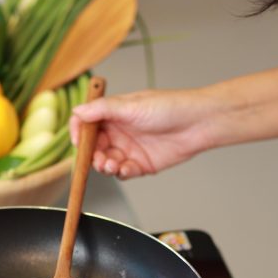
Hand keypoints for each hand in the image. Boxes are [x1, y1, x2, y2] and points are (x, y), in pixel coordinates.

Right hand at [69, 88, 217, 178]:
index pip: (87, 124)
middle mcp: (119, 132)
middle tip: (98, 159)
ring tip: (111, 164)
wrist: (199, 123)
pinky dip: (122, 173)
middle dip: (92, 155)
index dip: (79, 133)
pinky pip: (123, 173)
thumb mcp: (132, 105)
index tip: (78, 142)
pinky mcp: (141, 164)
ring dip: (105, 166)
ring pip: (106, 162)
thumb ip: (103, 109)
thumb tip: (78, 111)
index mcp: (114, 114)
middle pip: (93, 147)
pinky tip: (126, 168)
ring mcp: (129, 149)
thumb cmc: (171, 107)